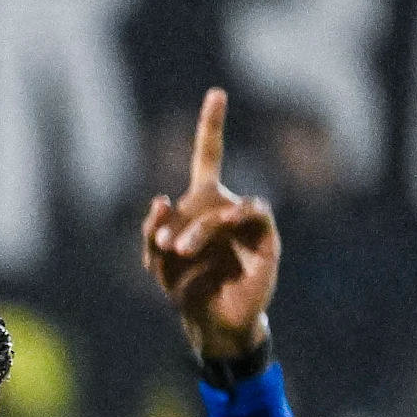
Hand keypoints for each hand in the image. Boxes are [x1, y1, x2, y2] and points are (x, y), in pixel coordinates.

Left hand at [142, 87, 278, 372]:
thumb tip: (161, 197)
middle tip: (167, 250)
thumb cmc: (185, 290)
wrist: (212, 323)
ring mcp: (246, 222)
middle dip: (181, 219)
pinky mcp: (265, 239)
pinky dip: (237, 216)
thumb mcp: (156, 264)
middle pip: (205, 189)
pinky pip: (255, 214)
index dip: (212, 126)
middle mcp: (226, 207)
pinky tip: (226, 225)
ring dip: (199, 230)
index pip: (209, 156)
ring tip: (181, 252)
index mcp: (201, 205)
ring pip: (222, 208)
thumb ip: (151, 231)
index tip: (217, 94)